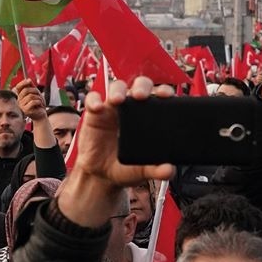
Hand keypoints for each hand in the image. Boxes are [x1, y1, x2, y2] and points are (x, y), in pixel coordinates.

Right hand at [15, 79, 48, 123]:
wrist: (41, 114)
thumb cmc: (38, 104)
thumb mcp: (36, 94)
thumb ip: (32, 87)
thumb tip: (29, 79)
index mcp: (20, 96)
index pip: (18, 87)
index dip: (23, 83)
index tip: (29, 80)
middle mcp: (19, 101)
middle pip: (26, 90)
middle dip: (35, 91)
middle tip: (39, 95)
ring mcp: (21, 106)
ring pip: (30, 96)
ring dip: (38, 98)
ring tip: (40, 102)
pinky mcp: (25, 110)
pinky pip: (33, 102)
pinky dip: (39, 102)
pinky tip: (40, 105)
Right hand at [56, 77, 176, 224]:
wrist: (102, 175)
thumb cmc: (125, 167)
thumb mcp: (142, 171)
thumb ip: (156, 170)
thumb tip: (169, 171)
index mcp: (149, 117)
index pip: (159, 97)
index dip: (163, 92)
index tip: (166, 96)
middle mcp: (132, 108)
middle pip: (139, 86)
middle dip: (142, 87)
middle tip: (141, 96)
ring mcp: (113, 109)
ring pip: (117, 88)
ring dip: (118, 90)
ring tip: (117, 100)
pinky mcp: (94, 114)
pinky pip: (93, 99)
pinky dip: (94, 100)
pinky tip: (97, 108)